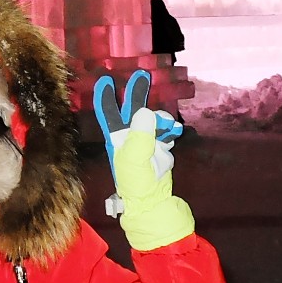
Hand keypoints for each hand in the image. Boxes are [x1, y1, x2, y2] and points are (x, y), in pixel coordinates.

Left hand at [94, 71, 192, 251]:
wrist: (156, 207)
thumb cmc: (138, 187)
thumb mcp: (136, 161)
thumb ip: (141, 136)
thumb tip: (146, 112)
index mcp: (117, 140)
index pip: (109, 114)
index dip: (107, 96)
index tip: (107, 78)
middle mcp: (130, 140)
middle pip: (132, 111)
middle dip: (137, 93)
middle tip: (143, 75)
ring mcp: (145, 145)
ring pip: (153, 121)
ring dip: (162, 119)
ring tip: (169, 127)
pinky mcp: (160, 151)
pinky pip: (165, 133)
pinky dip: (170, 130)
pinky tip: (174, 133)